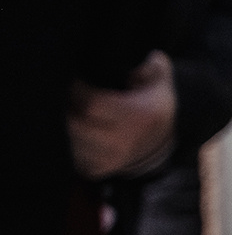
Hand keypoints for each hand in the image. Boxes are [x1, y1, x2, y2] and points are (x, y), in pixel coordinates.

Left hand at [67, 50, 176, 179]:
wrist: (158, 141)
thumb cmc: (154, 102)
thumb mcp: (161, 77)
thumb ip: (151, 65)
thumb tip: (135, 65)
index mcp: (140, 115)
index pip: (93, 104)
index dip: (79, 90)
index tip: (78, 82)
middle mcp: (125, 141)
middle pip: (76, 124)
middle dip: (69, 108)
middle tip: (71, 98)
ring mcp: (110, 158)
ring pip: (70, 140)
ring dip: (67, 125)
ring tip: (74, 112)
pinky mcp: (97, 169)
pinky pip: (70, 154)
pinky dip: (69, 141)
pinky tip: (78, 130)